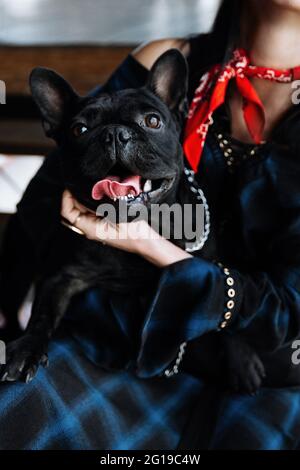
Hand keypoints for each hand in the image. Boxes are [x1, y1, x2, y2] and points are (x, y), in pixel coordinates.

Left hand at [61, 190, 191, 266]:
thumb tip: (90, 188)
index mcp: (90, 229)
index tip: (72, 185)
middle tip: (82, 180)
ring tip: (92, 183)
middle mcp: (90, 228)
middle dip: (75, 194)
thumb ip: (102, 202)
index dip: (66, 197)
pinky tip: (101, 190)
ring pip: (82, 208)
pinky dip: (93, 199)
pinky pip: (92, 209)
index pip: (68, 212)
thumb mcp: (118, 214)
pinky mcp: (103, 222)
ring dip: (85, 195)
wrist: (147, 243)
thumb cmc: (134, 231)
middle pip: (73, 209)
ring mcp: (97, 226)